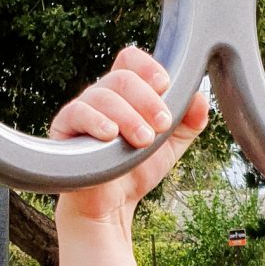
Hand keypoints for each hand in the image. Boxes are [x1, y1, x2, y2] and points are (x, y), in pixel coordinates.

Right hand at [51, 46, 209, 222]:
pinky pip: (77, 112)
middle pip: (122, 77)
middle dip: (148, 100)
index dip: (148, 66)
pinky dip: (97, 121)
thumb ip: (189, 122)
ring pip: (104, 95)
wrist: (113, 205)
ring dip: (129, 116)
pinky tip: (110, 135)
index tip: (165, 85)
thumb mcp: (171, 145)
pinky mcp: (64, 128)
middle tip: (162, 124)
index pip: (131, 60)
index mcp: (126, 93)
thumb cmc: (137, 171)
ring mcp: (82, 110)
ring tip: (144, 141)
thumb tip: (200, 99)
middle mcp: (102, 96)